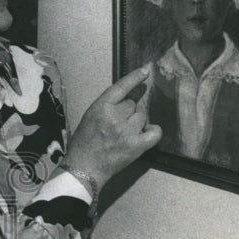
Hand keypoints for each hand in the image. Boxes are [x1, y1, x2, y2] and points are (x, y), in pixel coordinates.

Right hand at [64, 65, 161, 190]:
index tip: (146, 70)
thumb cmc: (83, 143)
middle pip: (133, 104)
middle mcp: (115, 118)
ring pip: (142, 116)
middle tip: (117, 123)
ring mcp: (127, 132)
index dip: (135, 77)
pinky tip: (148, 131)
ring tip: (124, 132)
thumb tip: (127, 99)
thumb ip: (106, 106)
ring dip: (136, 122)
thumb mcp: (89, 117)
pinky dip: (153, 131)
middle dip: (127, 111)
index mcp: (100, 108)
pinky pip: (154, 132)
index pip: (121, 87)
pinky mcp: (136, 146)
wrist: (84, 168)